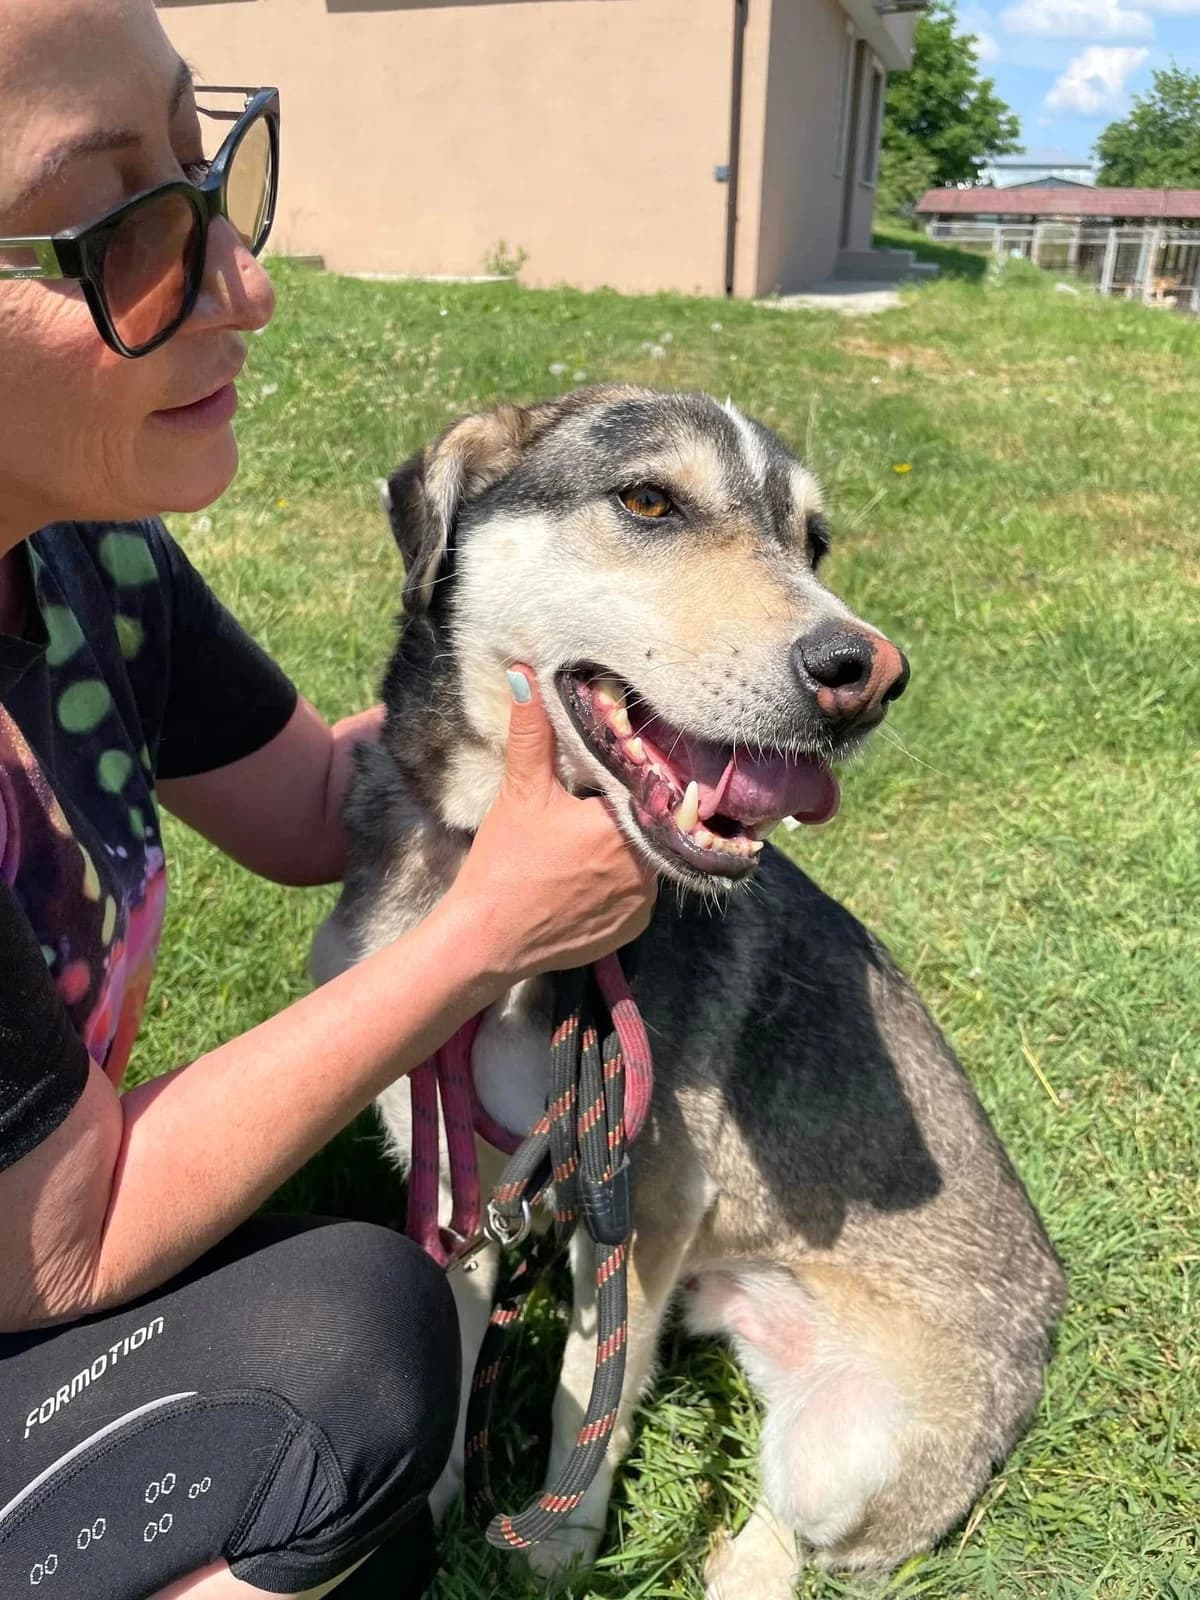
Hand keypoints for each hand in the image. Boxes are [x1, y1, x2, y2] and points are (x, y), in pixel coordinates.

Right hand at [443, 666, 656, 988]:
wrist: (486, 940)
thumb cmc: (504, 863)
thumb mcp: (520, 791)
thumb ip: (532, 731)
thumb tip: (525, 671)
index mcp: (623, 826)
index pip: (648, 787)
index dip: (634, 774)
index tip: (617, 767)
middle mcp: (647, 868)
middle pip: (649, 823)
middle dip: (627, 811)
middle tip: (593, 804)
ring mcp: (643, 904)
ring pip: (648, 858)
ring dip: (627, 846)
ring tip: (588, 840)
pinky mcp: (633, 930)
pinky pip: (640, 894)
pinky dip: (621, 883)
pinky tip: (588, 877)